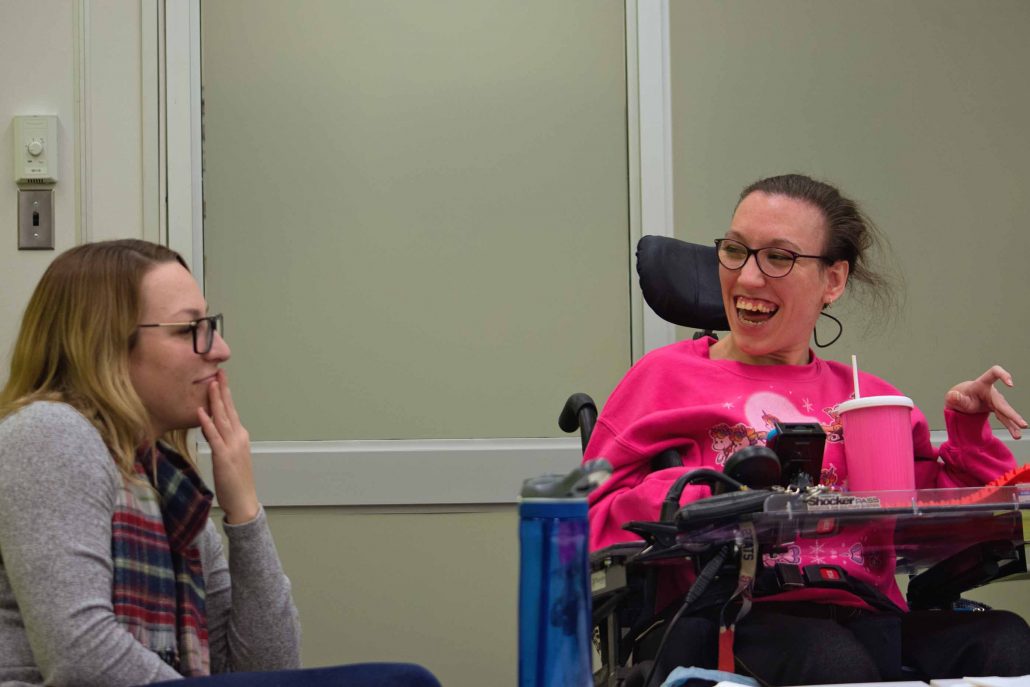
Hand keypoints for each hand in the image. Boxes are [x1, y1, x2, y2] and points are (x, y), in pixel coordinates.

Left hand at [198, 370, 260, 523]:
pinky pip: (213, 437)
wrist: (244, 500)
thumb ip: (224, 440)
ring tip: (211, 384)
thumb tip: (213, 428)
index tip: (221, 379)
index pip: (232, 411)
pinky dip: (207, 423)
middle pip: (229, 410)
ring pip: (222, 419)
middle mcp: (238, 437)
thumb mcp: (231, 456)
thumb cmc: (236, 481)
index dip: (226, 395)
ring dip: (216, 401)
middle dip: (223, 390)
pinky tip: (201, 412)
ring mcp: (232, 446)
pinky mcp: (223, 456)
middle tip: (219, 372)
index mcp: (240, 436)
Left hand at [945, 365, 1027, 438]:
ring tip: (1018, 435)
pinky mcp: (997, 409)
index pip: (994, 373)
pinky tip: (1016, 434)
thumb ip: (954, 397)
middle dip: (1012, 414)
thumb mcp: (953, 397)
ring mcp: (995, 401)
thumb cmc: (959, 396)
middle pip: (1003, 402)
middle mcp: (992, 392)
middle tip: (1022, 423)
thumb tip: (953, 396)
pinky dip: (1009, 426)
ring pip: (1005, 413)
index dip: (1003, 375)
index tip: (1011, 384)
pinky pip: (1004, 418)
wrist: (960, 401)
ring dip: (1012, 424)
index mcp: (981, 384)